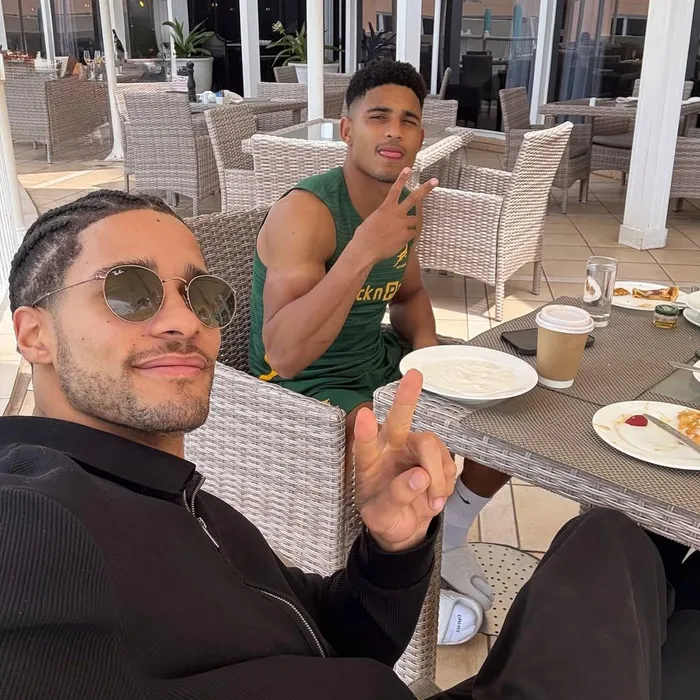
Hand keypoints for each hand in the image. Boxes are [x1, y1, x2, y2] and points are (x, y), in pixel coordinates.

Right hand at [352, 168, 437, 264]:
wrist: (366, 249)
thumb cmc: (364, 236)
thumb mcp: (372, 220)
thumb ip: (383, 217)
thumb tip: (388, 220)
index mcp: (385, 208)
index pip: (395, 189)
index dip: (402, 179)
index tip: (408, 169)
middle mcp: (396, 213)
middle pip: (414, 198)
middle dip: (425, 189)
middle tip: (435, 181)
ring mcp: (403, 224)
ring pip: (414, 221)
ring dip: (410, 225)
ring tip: (397, 233)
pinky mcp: (406, 235)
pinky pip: (411, 234)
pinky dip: (406, 237)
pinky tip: (396, 242)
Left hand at [354, 370, 456, 551]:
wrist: (404, 527)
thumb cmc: (385, 517)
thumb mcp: (381, 518)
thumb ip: (396, 498)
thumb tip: (420, 476)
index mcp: (369, 461)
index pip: (365, 444)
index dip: (366, 431)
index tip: (365, 415)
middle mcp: (391, 448)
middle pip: (399, 422)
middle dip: (406, 398)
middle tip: (414, 377)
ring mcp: (413, 450)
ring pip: (431, 446)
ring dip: (437, 477)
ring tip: (432, 503)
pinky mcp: (435, 457)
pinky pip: (448, 463)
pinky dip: (446, 484)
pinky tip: (436, 496)